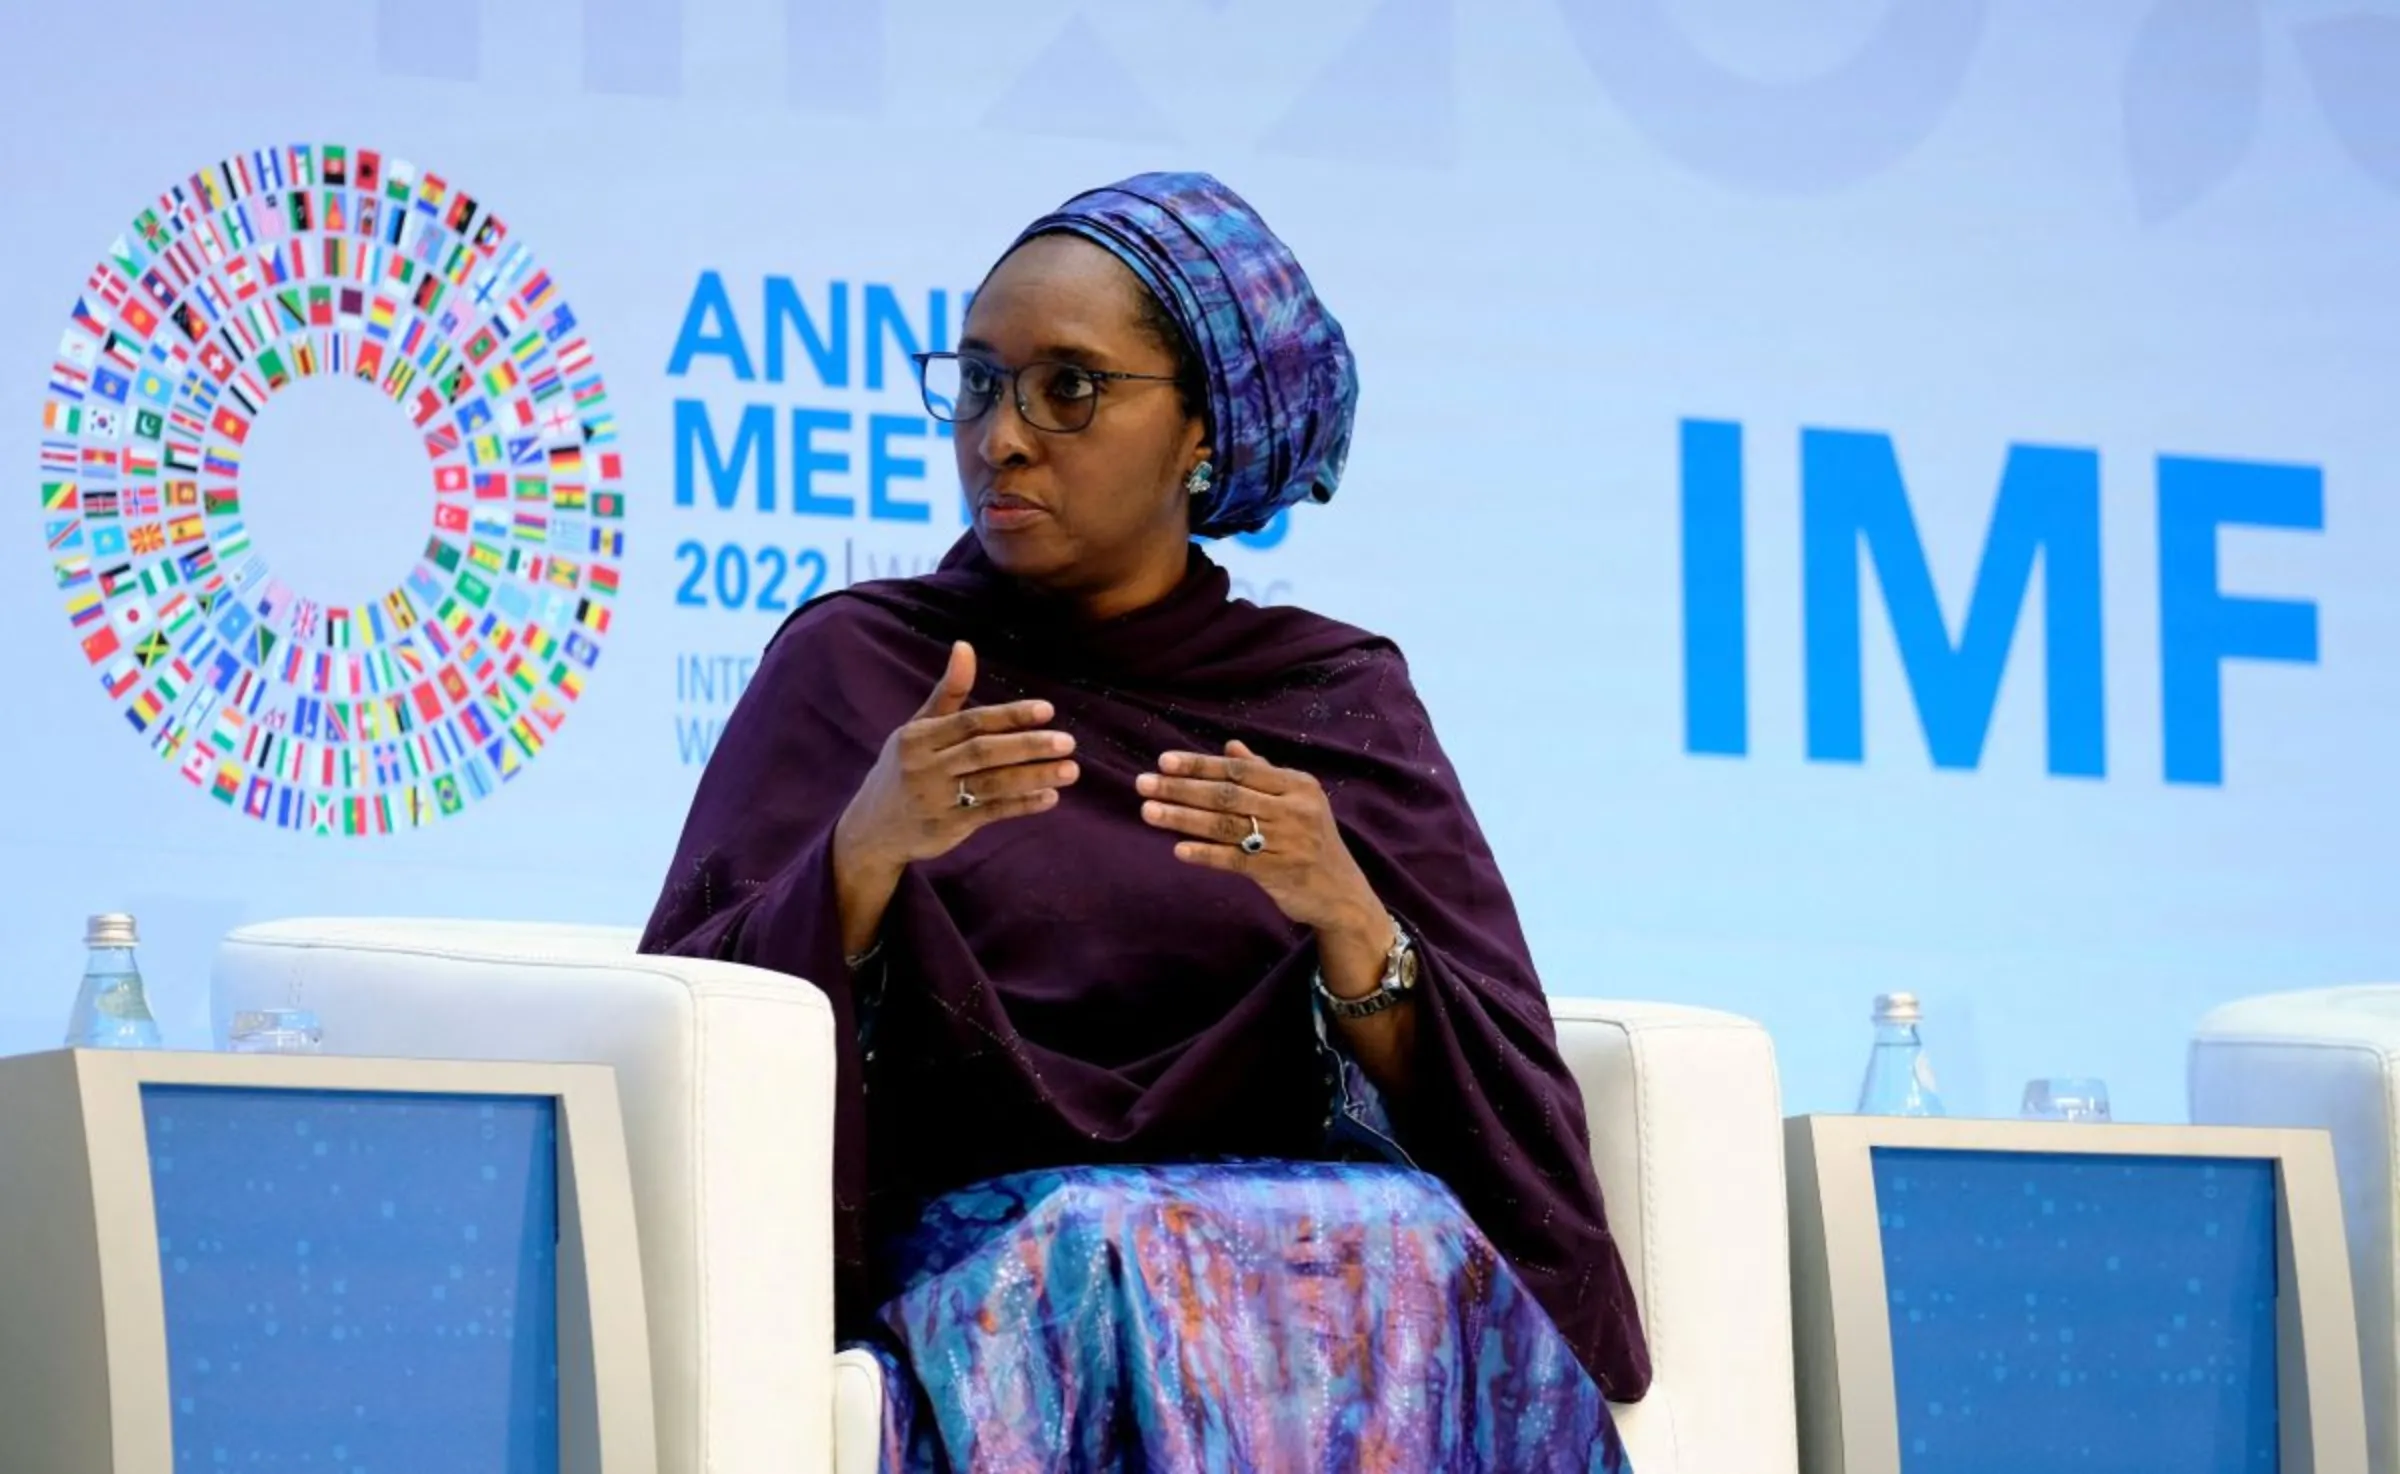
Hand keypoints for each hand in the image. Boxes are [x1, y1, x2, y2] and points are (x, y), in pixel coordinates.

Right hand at [834, 642, 1078, 880]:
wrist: (874, 828)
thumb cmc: (905, 768)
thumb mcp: (918, 728)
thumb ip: (948, 692)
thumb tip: (965, 645)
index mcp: (919, 737)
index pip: (971, 722)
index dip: (1010, 715)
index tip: (1047, 709)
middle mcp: (926, 767)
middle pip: (983, 752)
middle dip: (1028, 746)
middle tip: (1068, 742)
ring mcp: (936, 799)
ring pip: (991, 784)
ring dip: (1033, 777)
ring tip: (1070, 770)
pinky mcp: (947, 827)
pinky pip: (990, 813)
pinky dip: (1021, 805)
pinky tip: (1050, 797)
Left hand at [1136, 741, 1383, 943]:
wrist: (1343, 894)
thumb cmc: (1311, 842)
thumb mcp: (1297, 801)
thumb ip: (1264, 773)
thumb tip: (1230, 747)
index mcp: (1298, 784)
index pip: (1239, 770)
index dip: (1200, 765)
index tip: (1164, 761)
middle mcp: (1295, 808)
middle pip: (1228, 794)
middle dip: (1182, 788)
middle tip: (1143, 784)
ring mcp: (1289, 841)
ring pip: (1226, 825)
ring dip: (1183, 817)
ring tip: (1148, 811)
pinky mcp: (1281, 872)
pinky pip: (1235, 860)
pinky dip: (1205, 854)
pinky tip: (1178, 849)